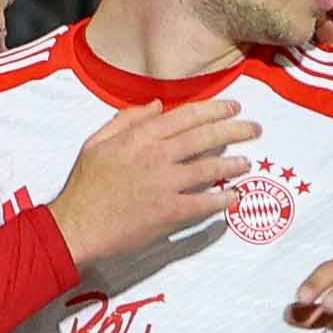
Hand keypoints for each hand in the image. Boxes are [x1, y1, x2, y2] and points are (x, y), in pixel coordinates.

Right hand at [46, 97, 260, 264]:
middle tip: (254, 129)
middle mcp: (157, 156)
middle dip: (235, 129)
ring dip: (233, 164)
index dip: (214, 110)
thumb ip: (127, 120)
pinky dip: (224, 199)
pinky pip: (205, 204)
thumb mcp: (97, 143)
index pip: (186, 116)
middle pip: (204, 137)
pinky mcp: (171, 213)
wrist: (78, 226)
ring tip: (247, 162)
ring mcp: (165, 184)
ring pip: (210, 168)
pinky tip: (235, 196)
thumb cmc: (85, 186)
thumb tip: (158, 105)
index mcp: (140, 137)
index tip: (233, 108)